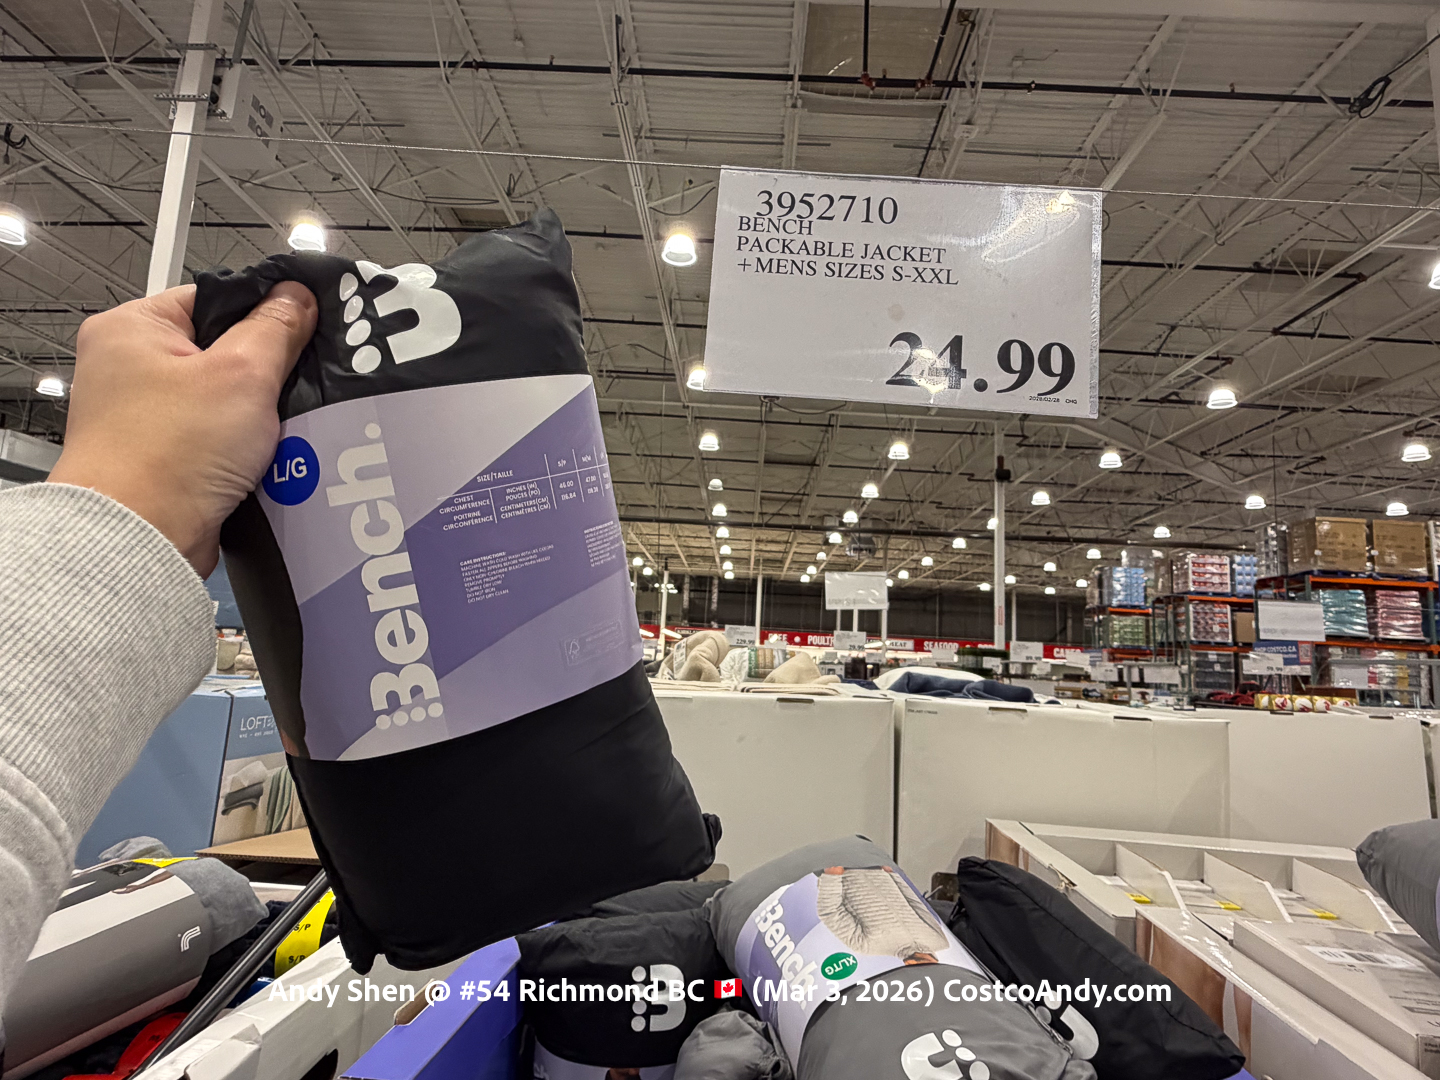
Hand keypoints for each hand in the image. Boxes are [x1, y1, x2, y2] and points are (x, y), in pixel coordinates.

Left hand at [49, 282, 317, 576]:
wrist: (140, 540)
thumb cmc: (165, 456)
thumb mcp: (242, 374)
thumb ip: (276, 328)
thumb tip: (297, 297)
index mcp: (131, 329)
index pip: (215, 298)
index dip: (264, 315)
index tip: (302, 331)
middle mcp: (128, 368)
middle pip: (222, 351)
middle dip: (264, 373)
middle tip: (291, 386)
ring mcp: (143, 415)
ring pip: (224, 399)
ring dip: (257, 415)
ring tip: (275, 427)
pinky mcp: (162, 456)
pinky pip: (217, 438)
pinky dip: (244, 448)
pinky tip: (264, 457)